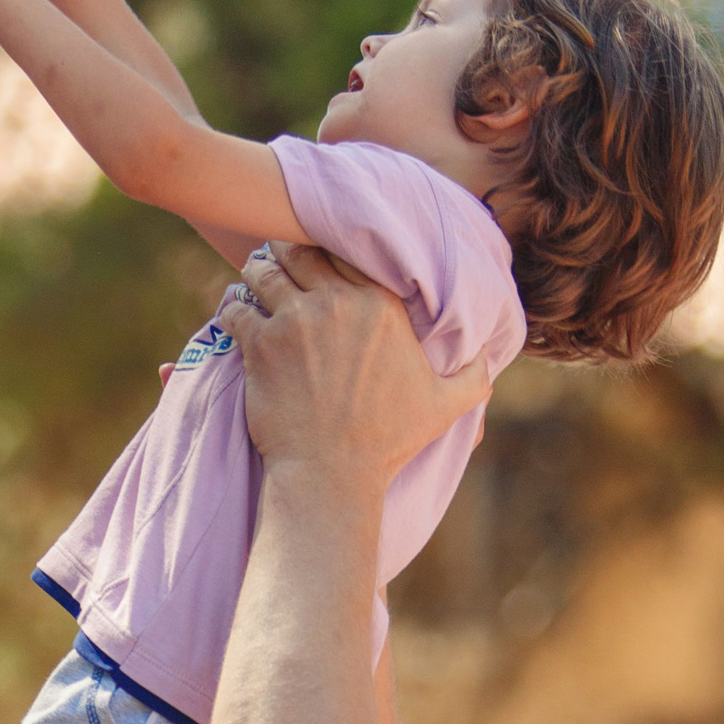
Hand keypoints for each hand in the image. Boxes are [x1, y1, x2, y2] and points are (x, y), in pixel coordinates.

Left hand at [217, 243, 488, 487]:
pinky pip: (236, 306)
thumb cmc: (388, 442)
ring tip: (254, 282)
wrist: (333, 475)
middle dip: (286, 251)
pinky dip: (233, 306)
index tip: (319, 257)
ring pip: (263, 271)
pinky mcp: (261, 346)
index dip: (328, 248)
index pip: (348, 250)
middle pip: (301, 250)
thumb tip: (489, 355)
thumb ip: (473, 374)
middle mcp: (337, 304)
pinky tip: (236, 313)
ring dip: (256, 274)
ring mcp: (295, 322)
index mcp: (381, 306)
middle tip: (278, 261)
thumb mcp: (446, 406)